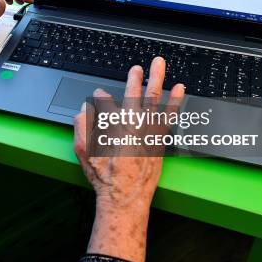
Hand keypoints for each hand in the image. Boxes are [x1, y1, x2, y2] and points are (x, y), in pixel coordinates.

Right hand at [73, 57, 184, 261]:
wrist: (125, 197)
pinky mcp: (159, 140)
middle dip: (135, 78)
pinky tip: (179, 89)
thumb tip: (83, 110)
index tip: (99, 95)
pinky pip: (169, 115)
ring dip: (157, 80)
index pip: (106, 102)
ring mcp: (148, 131)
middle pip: (134, 94)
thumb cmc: (105, 177)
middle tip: (137, 68)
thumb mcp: (83, 153)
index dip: (101, 97)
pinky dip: (175, 100)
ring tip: (159, 65)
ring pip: (154, 99)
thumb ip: (82, 127)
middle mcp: (132, 125)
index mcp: (112, 126)